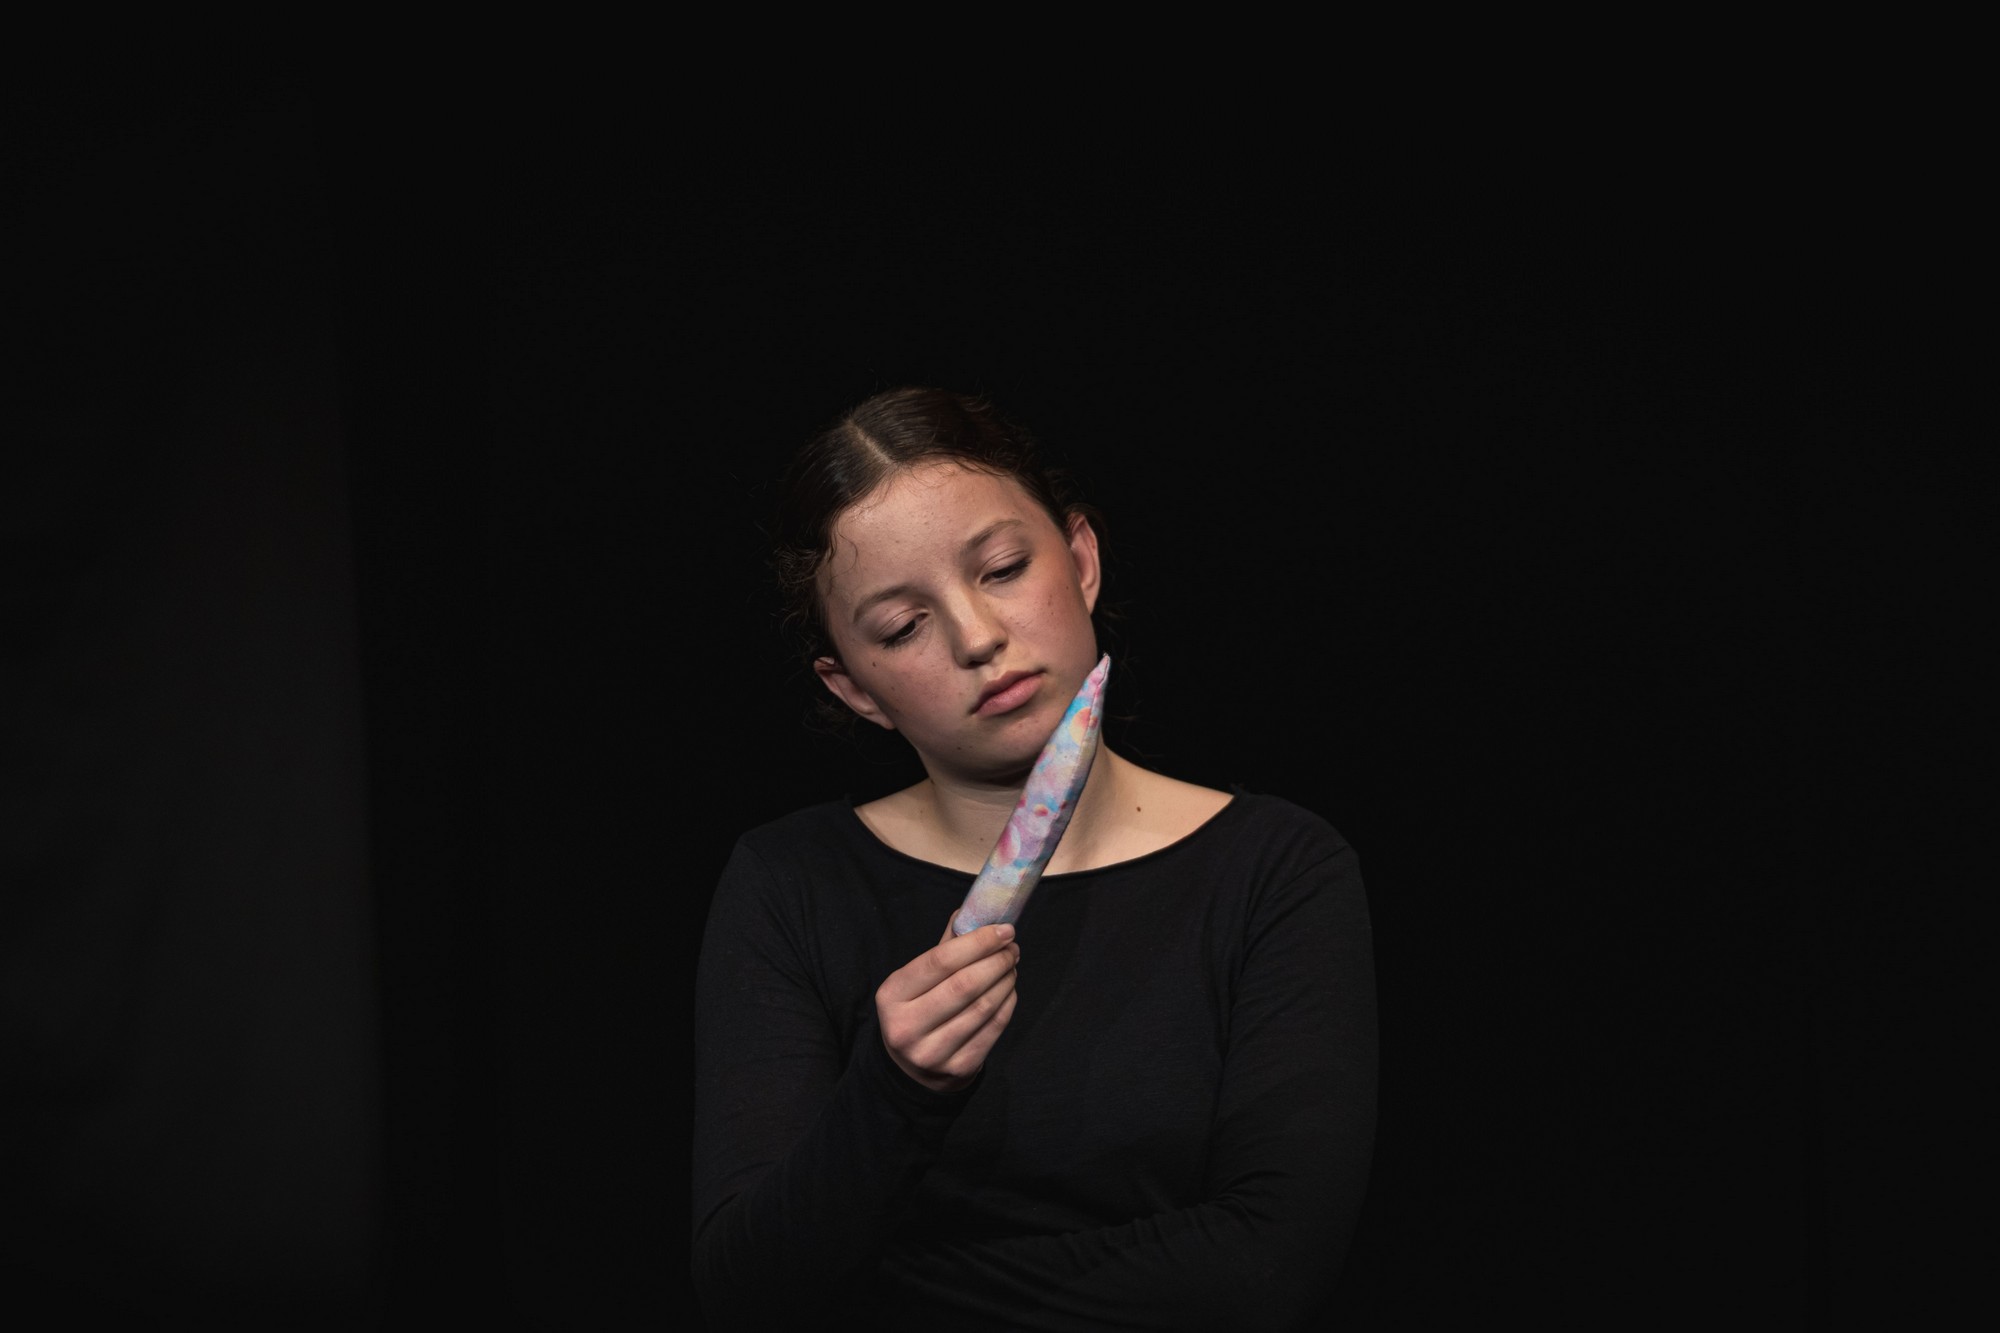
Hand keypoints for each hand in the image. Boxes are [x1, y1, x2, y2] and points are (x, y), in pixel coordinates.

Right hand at [875, 917, 1020, 1093]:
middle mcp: (906, 1027)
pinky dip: (1007, 1004)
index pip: (939, 962)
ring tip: (1011, 966)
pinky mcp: (958, 1068)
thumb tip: (974, 911)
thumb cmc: (918, 1011)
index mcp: (892, 996)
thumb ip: (943, 947)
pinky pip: (993, 1028)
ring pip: (982, 1007)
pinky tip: (1010, 990)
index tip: (1002, 930)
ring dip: (1005, 980)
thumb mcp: (915, 981)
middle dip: (996, 961)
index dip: (976, 943)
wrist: (913, 1070)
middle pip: (964, 985)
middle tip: (1012, 948)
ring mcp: (932, 1053)